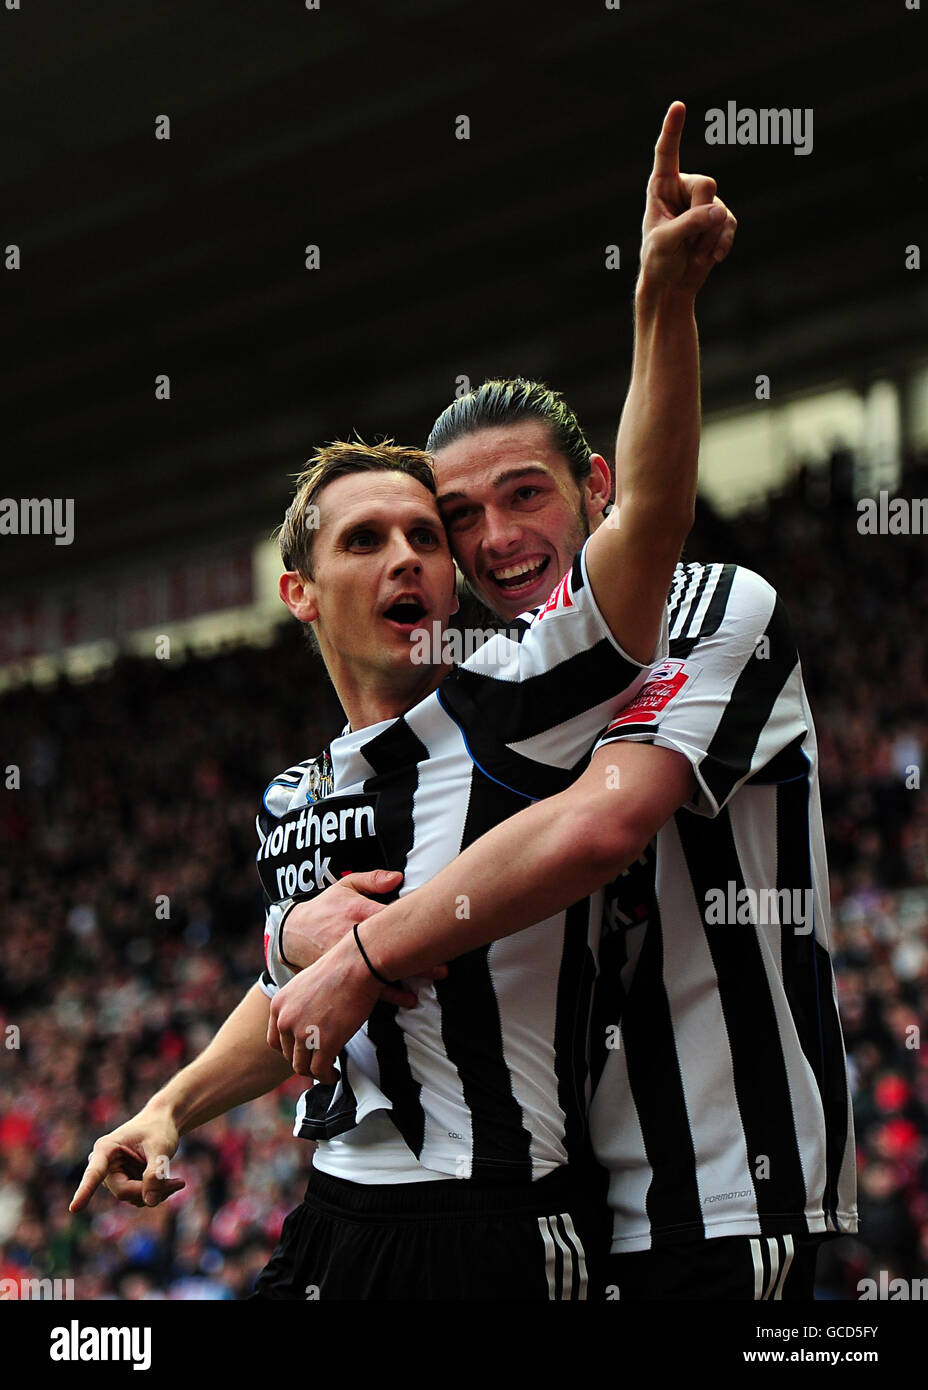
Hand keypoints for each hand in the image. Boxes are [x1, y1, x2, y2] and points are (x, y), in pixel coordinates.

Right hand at [68, 1109, 184, 1212]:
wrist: (163, 1122)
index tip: (74, 1208)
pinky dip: (157, 1193)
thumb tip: (150, 1202)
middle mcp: (105, 1165)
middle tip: (179, 1183)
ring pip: (133, 1198)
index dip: (85, 1191)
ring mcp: (114, 1176)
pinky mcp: (124, 1183)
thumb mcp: (161, 1147)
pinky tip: (171, 1182)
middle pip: (124, 1191)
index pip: (94, 1173)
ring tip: (177, 1181)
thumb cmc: (159, 1129)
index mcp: (105, 1149)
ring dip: (157, 1193)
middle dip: (151, 1190)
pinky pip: (139, 1198)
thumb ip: (155, 1173)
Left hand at [267, 928, 395, 1082]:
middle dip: (304, 1060)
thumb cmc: (339, 969)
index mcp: (278, 1005)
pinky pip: (320, 1072)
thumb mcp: (305, 983)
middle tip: (320, 1060)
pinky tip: (335, 1074)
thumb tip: (307, 1021)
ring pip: (302, 1067)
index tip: (304, 1051)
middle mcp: (285, 1020)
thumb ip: (298, 1004)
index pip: (275, 1040)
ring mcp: (303, 1033)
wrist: (357, 964)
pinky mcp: (324, 1044)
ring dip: (315, 1071)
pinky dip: (327, 1077)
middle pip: (288, 1055)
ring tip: (328, 1071)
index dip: (290, 1049)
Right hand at [280, 869, 445, 1006]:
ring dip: (407, 977)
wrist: (292, 934)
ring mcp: (346, 960)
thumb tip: (399, 877)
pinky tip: (408, 999)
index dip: (413, 924)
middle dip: (417, 957)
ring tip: (431, 981)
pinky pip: (366, 988)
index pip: (390, 917)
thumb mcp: (344, 886)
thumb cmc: (324, 907)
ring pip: (380, 971)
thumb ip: (372, 879)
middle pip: (389, 947)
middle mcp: (353, 937)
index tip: (437, 929)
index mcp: (357, 912)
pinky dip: (389, 995)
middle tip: (444, 965)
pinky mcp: (340, 977)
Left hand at [639, 100, 736, 296]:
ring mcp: (704, 203)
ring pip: (720, 208)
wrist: (671, 286)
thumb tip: (719, 212)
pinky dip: (721, 243)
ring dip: (708, 236)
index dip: (673, 130)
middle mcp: (684, 188)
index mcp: (661, 186)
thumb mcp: (665, 243)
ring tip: (692, 251)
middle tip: (686, 239)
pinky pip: (729, 224)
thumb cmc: (658, 261)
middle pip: (707, 185)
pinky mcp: (719, 220)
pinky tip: (710, 258)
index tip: (678, 105)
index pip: (666, 153)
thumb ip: (689, 224)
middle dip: (700, 215)